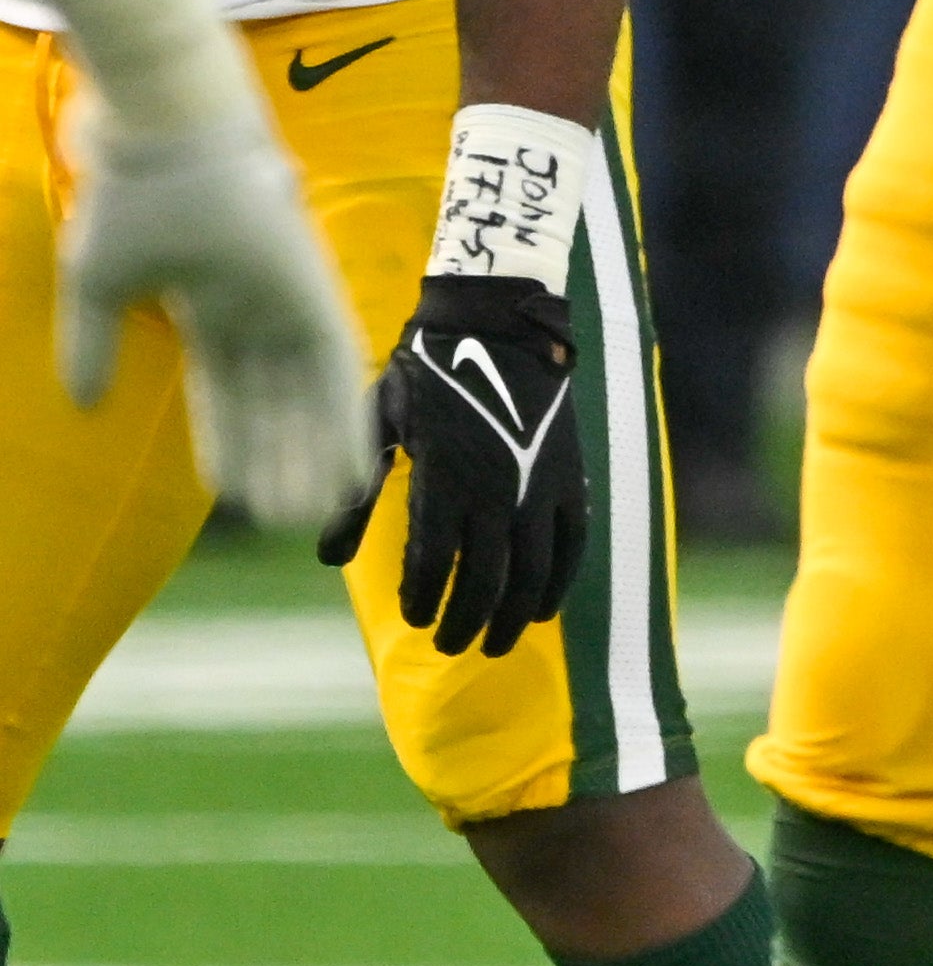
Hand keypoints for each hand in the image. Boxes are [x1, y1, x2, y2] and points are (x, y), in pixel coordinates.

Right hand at [57, 113, 374, 529]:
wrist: (166, 136)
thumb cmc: (132, 195)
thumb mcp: (98, 284)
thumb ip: (93, 344)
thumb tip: (82, 402)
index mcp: (207, 307)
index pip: (225, 393)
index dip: (228, 441)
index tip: (229, 492)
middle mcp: (256, 310)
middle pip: (273, 403)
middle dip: (276, 459)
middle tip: (282, 519)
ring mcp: (289, 301)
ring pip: (308, 397)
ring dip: (312, 453)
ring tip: (315, 512)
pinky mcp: (315, 291)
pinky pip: (339, 369)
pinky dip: (345, 418)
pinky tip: (352, 462)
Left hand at [317, 275, 589, 655]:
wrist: (501, 321)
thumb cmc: (428, 370)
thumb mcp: (378, 422)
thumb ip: (356, 493)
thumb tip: (327, 559)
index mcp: (445, 477)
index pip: (433, 564)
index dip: (424, 599)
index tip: (416, 617)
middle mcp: (497, 489)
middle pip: (484, 580)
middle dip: (465, 621)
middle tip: (450, 645)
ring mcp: (540, 484)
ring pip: (532, 573)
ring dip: (511, 616)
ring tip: (493, 643)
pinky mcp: (570, 475)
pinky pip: (572, 543)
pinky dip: (559, 582)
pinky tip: (542, 610)